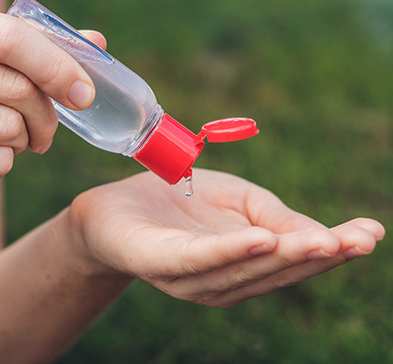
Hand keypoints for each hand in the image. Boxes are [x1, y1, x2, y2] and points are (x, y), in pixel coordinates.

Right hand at [0, 7, 105, 202]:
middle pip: (17, 87)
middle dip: (47, 114)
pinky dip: (5, 163)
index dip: (58, 66)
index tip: (85, 93)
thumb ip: (36, 48)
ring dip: (25, 140)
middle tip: (46, 128)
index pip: (11, 37)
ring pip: (9, 127)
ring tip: (9, 139)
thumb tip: (96, 42)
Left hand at [69, 170, 384, 306]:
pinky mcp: (158, 262)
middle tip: (358, 240)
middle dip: (318, 257)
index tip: (371, 232)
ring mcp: (189, 277)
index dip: (332, 250)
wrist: (113, 206)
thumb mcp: (237, 200)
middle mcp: (221, 280)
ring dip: (282, 256)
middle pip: (273, 271)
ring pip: (241, 269)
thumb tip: (325, 236)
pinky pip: (196, 258)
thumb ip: (276, 217)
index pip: (292, 260)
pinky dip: (229, 251)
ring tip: (321, 241)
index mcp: (243, 264)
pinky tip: (259, 240)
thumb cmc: (179, 202)